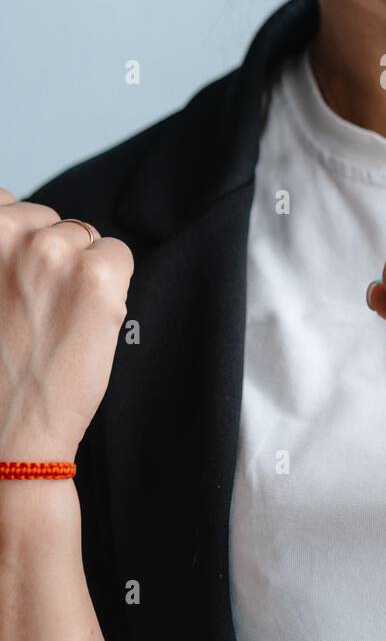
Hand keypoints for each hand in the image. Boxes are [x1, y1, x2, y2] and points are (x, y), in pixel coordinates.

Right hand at [0, 190, 132, 462]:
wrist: (5, 438)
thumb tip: (18, 225)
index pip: (2, 202)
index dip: (15, 241)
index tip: (16, 275)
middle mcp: (3, 231)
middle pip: (46, 219)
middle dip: (48, 255)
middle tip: (35, 309)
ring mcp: (51, 249)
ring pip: (83, 236)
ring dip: (79, 270)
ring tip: (57, 320)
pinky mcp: (96, 274)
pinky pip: (118, 254)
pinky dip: (113, 285)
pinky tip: (88, 321)